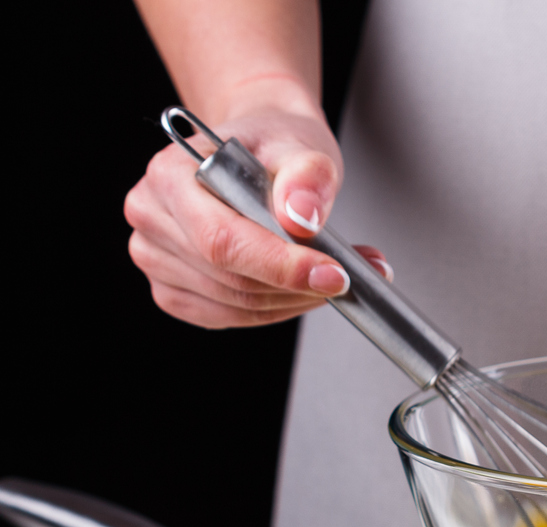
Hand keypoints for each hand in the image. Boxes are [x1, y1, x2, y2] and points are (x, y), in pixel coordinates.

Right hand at [124, 108, 391, 328]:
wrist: (259, 153)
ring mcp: (155, 257)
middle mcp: (152, 216)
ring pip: (235, 305)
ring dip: (295, 299)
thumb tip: (301, 216)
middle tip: (351, 275)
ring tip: (336, 276)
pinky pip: (229, 317)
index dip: (281, 266)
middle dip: (300, 285)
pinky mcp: (172, 289)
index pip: (223, 241)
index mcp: (169, 175)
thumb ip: (306, 177)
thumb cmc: (273, 146)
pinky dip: (275, 309)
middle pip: (231, 279)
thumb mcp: (301, 145)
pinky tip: (301, 288)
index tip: (335, 274)